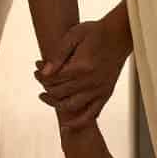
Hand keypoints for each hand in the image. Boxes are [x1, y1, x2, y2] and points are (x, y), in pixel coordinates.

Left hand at [36, 9, 130, 131]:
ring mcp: (100, 90)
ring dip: (55, 105)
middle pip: (60, 93)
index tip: (36, 67)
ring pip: (72, 106)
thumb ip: (58, 54)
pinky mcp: (106, 93)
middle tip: (39, 79)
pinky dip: (79, 122)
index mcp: (82, 67)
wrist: (119, 35)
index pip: (54, 79)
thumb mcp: (73, 35)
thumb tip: (44, 72)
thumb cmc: (95, 32)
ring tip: (45, 97)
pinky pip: (93, 114)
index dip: (41, 75)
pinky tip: (67, 125)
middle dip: (45, 87)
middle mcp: (91, 82)